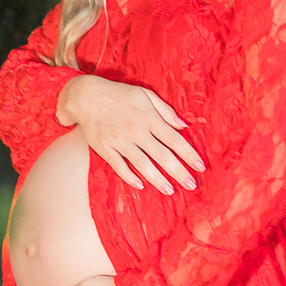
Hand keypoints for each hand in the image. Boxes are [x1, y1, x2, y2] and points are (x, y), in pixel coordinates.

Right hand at [57, 75, 205, 194]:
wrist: (85, 97)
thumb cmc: (119, 94)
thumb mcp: (144, 94)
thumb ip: (165, 110)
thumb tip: (183, 125)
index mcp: (148, 117)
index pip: (174, 139)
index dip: (188, 154)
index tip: (200, 166)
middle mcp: (136, 131)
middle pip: (162, 155)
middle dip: (179, 172)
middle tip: (192, 185)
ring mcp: (120, 142)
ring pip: (143, 164)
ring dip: (158, 179)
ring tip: (170, 191)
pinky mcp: (106, 149)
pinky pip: (119, 167)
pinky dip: (130, 177)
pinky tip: (141, 186)